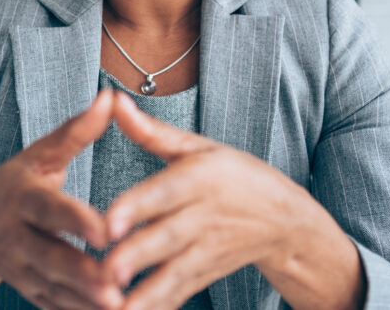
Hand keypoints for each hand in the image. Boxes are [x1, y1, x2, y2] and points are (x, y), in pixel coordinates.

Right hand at [0, 88, 122, 309]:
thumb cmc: (17, 184)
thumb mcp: (40, 154)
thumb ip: (76, 131)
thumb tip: (109, 96)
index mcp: (22, 199)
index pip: (49, 211)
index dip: (76, 222)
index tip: (106, 231)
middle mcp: (16, 238)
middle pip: (50, 258)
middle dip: (82, 275)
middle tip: (115, 286)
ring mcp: (21, 271)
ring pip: (54, 290)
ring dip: (84, 303)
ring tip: (120, 308)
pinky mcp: (30, 293)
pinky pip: (56, 309)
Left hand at [100, 91, 303, 308]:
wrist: (284, 219)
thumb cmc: (232, 174)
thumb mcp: (197, 147)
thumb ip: (151, 130)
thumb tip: (112, 99)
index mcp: (200, 177)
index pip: (166, 192)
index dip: (138, 206)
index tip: (110, 222)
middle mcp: (205, 216)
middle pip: (167, 238)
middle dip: (137, 256)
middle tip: (106, 271)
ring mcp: (208, 250)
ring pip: (174, 274)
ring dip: (145, 295)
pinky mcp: (206, 275)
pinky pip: (180, 295)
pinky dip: (157, 309)